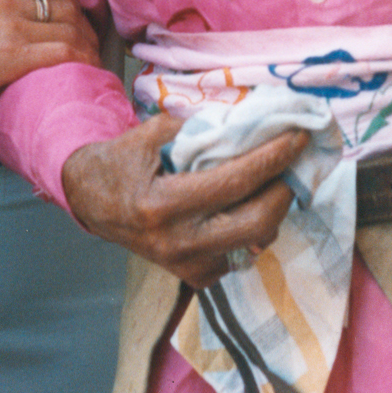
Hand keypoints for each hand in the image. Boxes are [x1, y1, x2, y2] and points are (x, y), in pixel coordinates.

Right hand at [0, 0, 99, 111]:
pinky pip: (64, 51)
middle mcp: (8, 5)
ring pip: (70, 28)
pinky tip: (88, 67)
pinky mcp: (17, 55)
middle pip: (65, 5)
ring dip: (88, 43)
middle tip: (91, 39)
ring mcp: (14, 28)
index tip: (78, 11)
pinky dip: (82, 58)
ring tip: (93, 57)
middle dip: (84, 22)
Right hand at [61, 114, 308, 288]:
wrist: (92, 201)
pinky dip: (252, 229)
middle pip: (257, 221)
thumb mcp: (152, 132)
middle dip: (285, 188)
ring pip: (255, 242)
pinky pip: (241, 255)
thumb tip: (250, 114)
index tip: (299, 135)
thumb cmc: (122, 161)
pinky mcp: (194, 277)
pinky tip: (249, 204)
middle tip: (295, 161)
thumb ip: (198, 125)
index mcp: (165, 205)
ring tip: (277, 179)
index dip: (275, 156)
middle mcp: (179, 243)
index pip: (237, 181)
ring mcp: (187, 266)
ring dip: (273, 208)